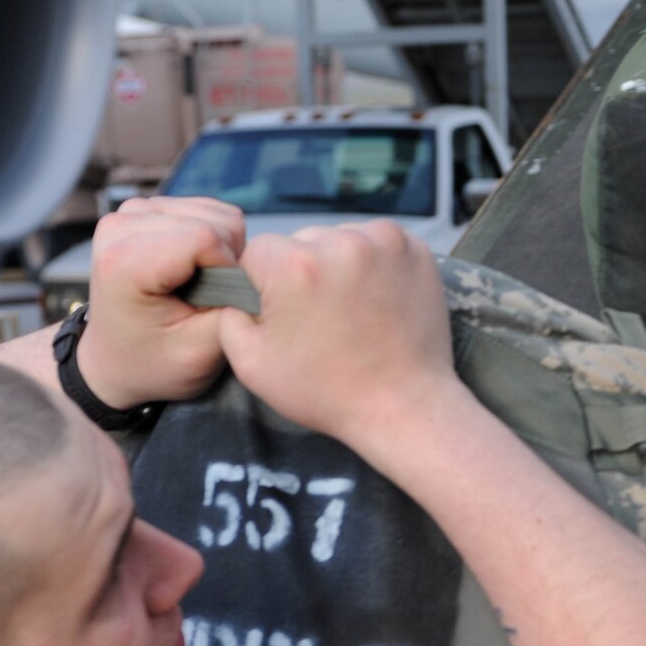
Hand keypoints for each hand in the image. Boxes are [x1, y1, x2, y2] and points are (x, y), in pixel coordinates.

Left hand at [76, 197, 246, 409]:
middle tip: (207, 297)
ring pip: (213, 212)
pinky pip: (204, 209)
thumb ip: (234, 308)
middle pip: (212, 220)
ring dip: (220, 249)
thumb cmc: (155, 362)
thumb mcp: (202, 352)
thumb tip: (258, 271)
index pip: (205, 236)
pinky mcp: (142, 209)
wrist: (117, 360)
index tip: (214, 302)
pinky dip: (211, 239)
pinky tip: (192, 267)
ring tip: (199, 284)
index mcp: (124, 262)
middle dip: (225, 259)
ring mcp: (129, 213)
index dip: (227, 268)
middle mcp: (120, 227)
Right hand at [217, 222, 453, 447]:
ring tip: (351, 309)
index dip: (262, 284)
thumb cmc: (327, 391)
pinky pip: (378, 243)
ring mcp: (385, 242)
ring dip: (339, 265)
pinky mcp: (416, 249)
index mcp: (295, 265)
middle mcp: (341, 242)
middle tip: (321, 316)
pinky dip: (373, 264)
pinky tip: (375, 299)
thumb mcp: (251, 363)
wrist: (404, 406)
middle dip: (302, 271)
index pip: (258, 252)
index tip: (283, 313)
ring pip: (340, 239)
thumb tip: (236, 291)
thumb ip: (228, 315)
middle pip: (302, 241)